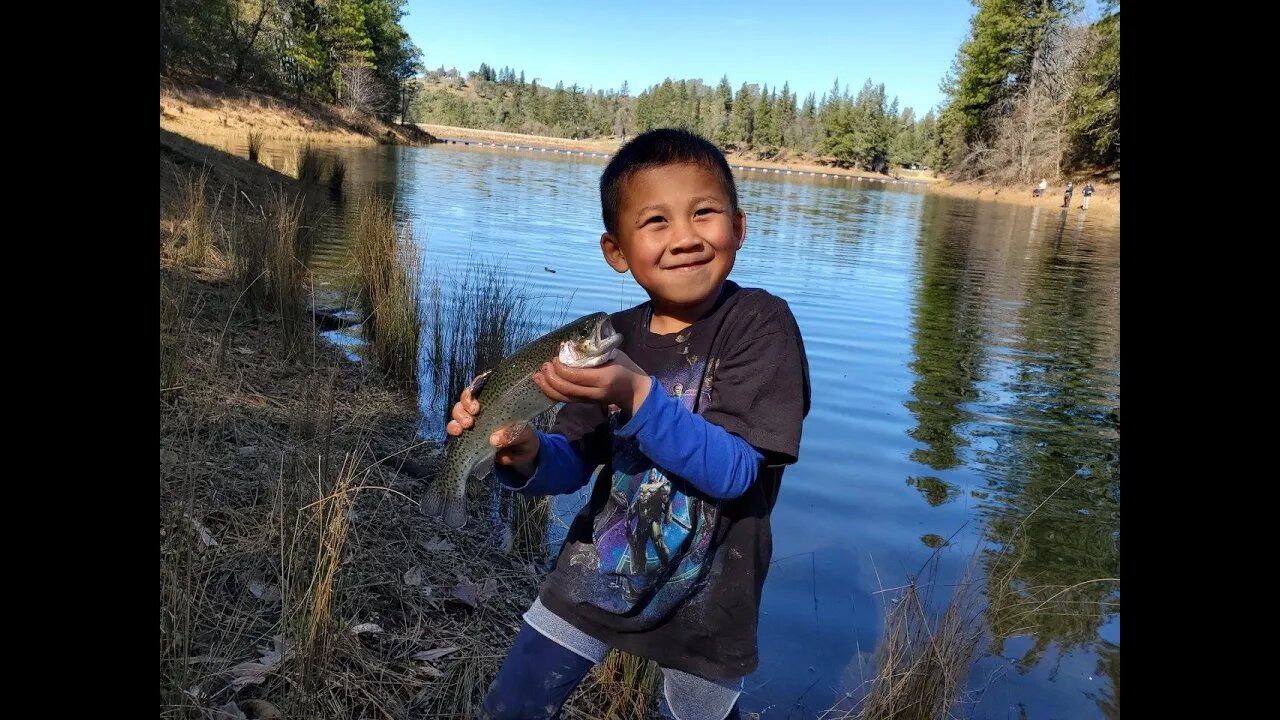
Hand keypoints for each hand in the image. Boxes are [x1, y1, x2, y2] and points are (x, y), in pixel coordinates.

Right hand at [447, 379, 540, 476]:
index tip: (477, 391)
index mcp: (499, 401)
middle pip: (468, 396)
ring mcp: (474, 421)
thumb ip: (513, 436)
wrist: (522, 459)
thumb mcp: (526, 438)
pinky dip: (453, 428)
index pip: (484, 384)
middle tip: (474, 412)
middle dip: (466, 401)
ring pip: (458, 410)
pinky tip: (457, 433)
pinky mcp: (467, 434)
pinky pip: (454, 427)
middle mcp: (484, 408)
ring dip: (459, 415)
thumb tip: (493, 439)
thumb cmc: (525, 440)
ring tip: (467, 425)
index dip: (477, 384)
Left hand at [533, 350, 651, 414]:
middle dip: (551, 378)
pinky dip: (553, 392)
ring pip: (564, 397)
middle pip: (567, 389)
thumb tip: (571, 345)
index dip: (561, 369)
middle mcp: (595, 392)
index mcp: (603, 378)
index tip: (555, 358)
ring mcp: (590, 400)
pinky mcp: (585, 403)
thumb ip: (594, 352)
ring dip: (548, 387)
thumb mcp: (614, 355)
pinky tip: (543, 385)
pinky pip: (566, 400)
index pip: (576, 376)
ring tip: (536, 377)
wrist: (634, 391)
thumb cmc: (625, 367)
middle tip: (544, 365)